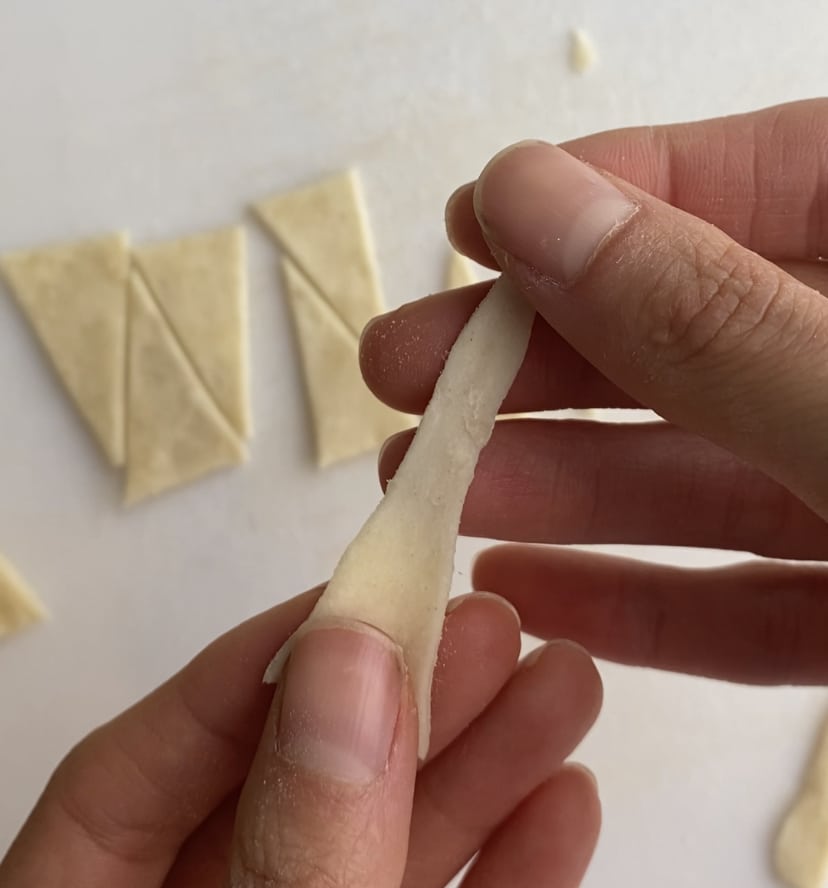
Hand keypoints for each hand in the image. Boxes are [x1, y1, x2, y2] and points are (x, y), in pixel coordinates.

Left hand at [0, 589, 599, 886]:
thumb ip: (297, 844)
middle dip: (404, 699)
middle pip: (290, 789)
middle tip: (496, 616)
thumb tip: (349, 665)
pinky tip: (562, 803)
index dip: (261, 664)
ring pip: (380, 853)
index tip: (365, 595)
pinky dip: (506, 875)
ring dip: (480, 771)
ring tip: (563, 682)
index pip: (145, 764)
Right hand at [361, 98, 827, 685]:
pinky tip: (529, 592)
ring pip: (705, 481)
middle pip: (700, 341)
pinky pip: (746, 605)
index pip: (772, 179)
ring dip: (558, 484)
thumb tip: (540, 201)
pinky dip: (640, 602)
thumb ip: (712, 319)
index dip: (612, 189)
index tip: (477, 220)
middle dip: (542, 356)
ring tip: (429, 486)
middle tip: (406, 367)